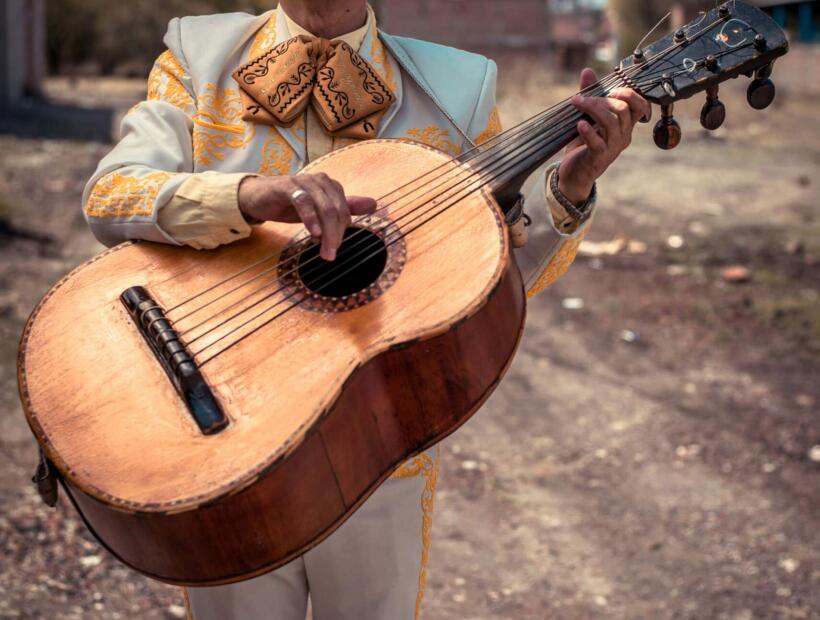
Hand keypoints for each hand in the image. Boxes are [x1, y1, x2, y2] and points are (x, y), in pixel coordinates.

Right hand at [239, 174, 376, 260]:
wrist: (258, 197)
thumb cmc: (290, 203)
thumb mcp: (319, 210)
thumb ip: (345, 208)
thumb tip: (374, 204)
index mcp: (330, 186)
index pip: (344, 211)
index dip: (342, 232)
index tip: (334, 250)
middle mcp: (320, 181)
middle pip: (337, 210)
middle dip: (336, 235)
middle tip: (330, 255)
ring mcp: (304, 182)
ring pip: (324, 208)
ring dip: (326, 233)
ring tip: (324, 251)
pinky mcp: (287, 187)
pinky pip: (303, 202)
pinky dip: (311, 219)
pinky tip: (314, 234)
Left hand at [558, 68, 650, 204]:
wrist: (574, 173)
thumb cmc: (583, 143)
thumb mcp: (588, 116)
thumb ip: (590, 94)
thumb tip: (587, 70)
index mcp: (625, 125)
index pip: (640, 106)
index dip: (630, 94)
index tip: (612, 89)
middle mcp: (623, 136)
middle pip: (623, 110)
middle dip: (602, 99)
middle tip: (582, 98)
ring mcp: (612, 148)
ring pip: (611, 122)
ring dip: (593, 109)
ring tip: (577, 104)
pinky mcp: (598, 158)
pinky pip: (597, 143)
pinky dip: (588, 132)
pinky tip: (579, 124)